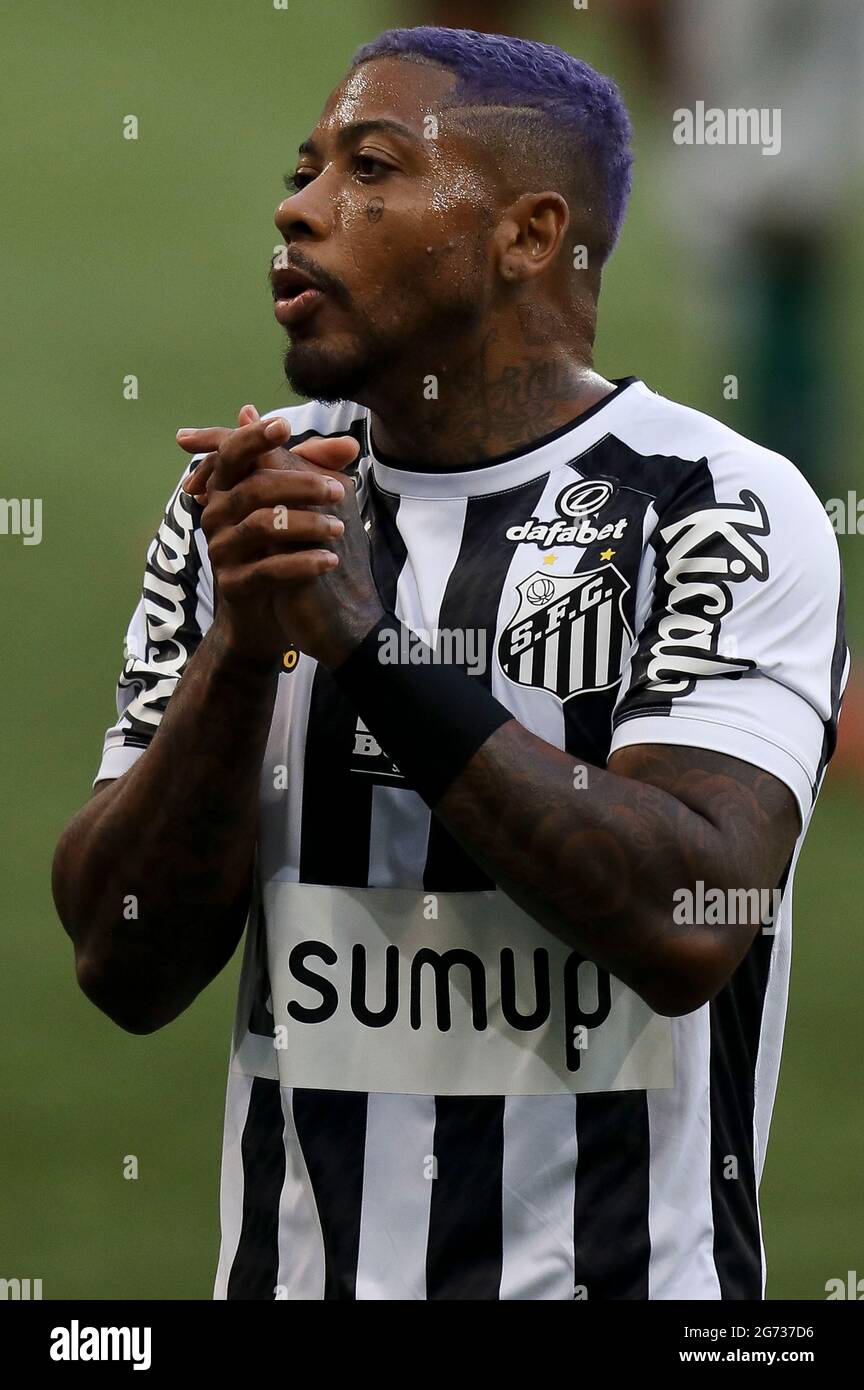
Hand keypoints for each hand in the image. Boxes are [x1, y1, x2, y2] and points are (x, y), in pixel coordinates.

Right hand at [176, 406, 384, 667]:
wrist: (270, 615)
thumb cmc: (284, 548)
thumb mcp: (301, 506)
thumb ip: (319, 473)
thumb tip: (349, 443)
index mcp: (226, 488)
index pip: (232, 453)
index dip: (254, 437)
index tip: (285, 426)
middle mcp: (215, 514)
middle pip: (253, 487)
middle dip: (300, 484)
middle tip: (340, 491)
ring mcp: (220, 550)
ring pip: (261, 526)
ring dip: (306, 524)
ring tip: (340, 529)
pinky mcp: (232, 585)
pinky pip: (267, 569)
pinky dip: (302, 563)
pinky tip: (330, 561)